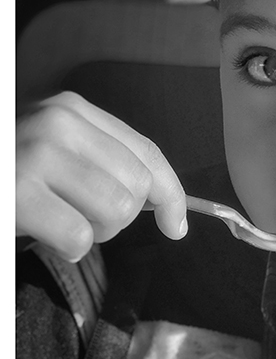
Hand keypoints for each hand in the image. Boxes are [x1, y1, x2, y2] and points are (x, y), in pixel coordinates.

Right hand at [17, 91, 186, 261]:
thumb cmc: (10, 172)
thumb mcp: (54, 152)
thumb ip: (102, 162)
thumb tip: (164, 202)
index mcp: (73, 110)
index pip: (147, 152)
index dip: (172, 194)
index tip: (177, 226)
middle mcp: (58, 123)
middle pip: (138, 186)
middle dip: (124, 218)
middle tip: (86, 221)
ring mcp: (36, 154)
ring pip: (117, 211)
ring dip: (97, 233)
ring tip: (63, 224)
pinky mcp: (17, 192)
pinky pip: (79, 237)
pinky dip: (68, 248)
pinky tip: (43, 234)